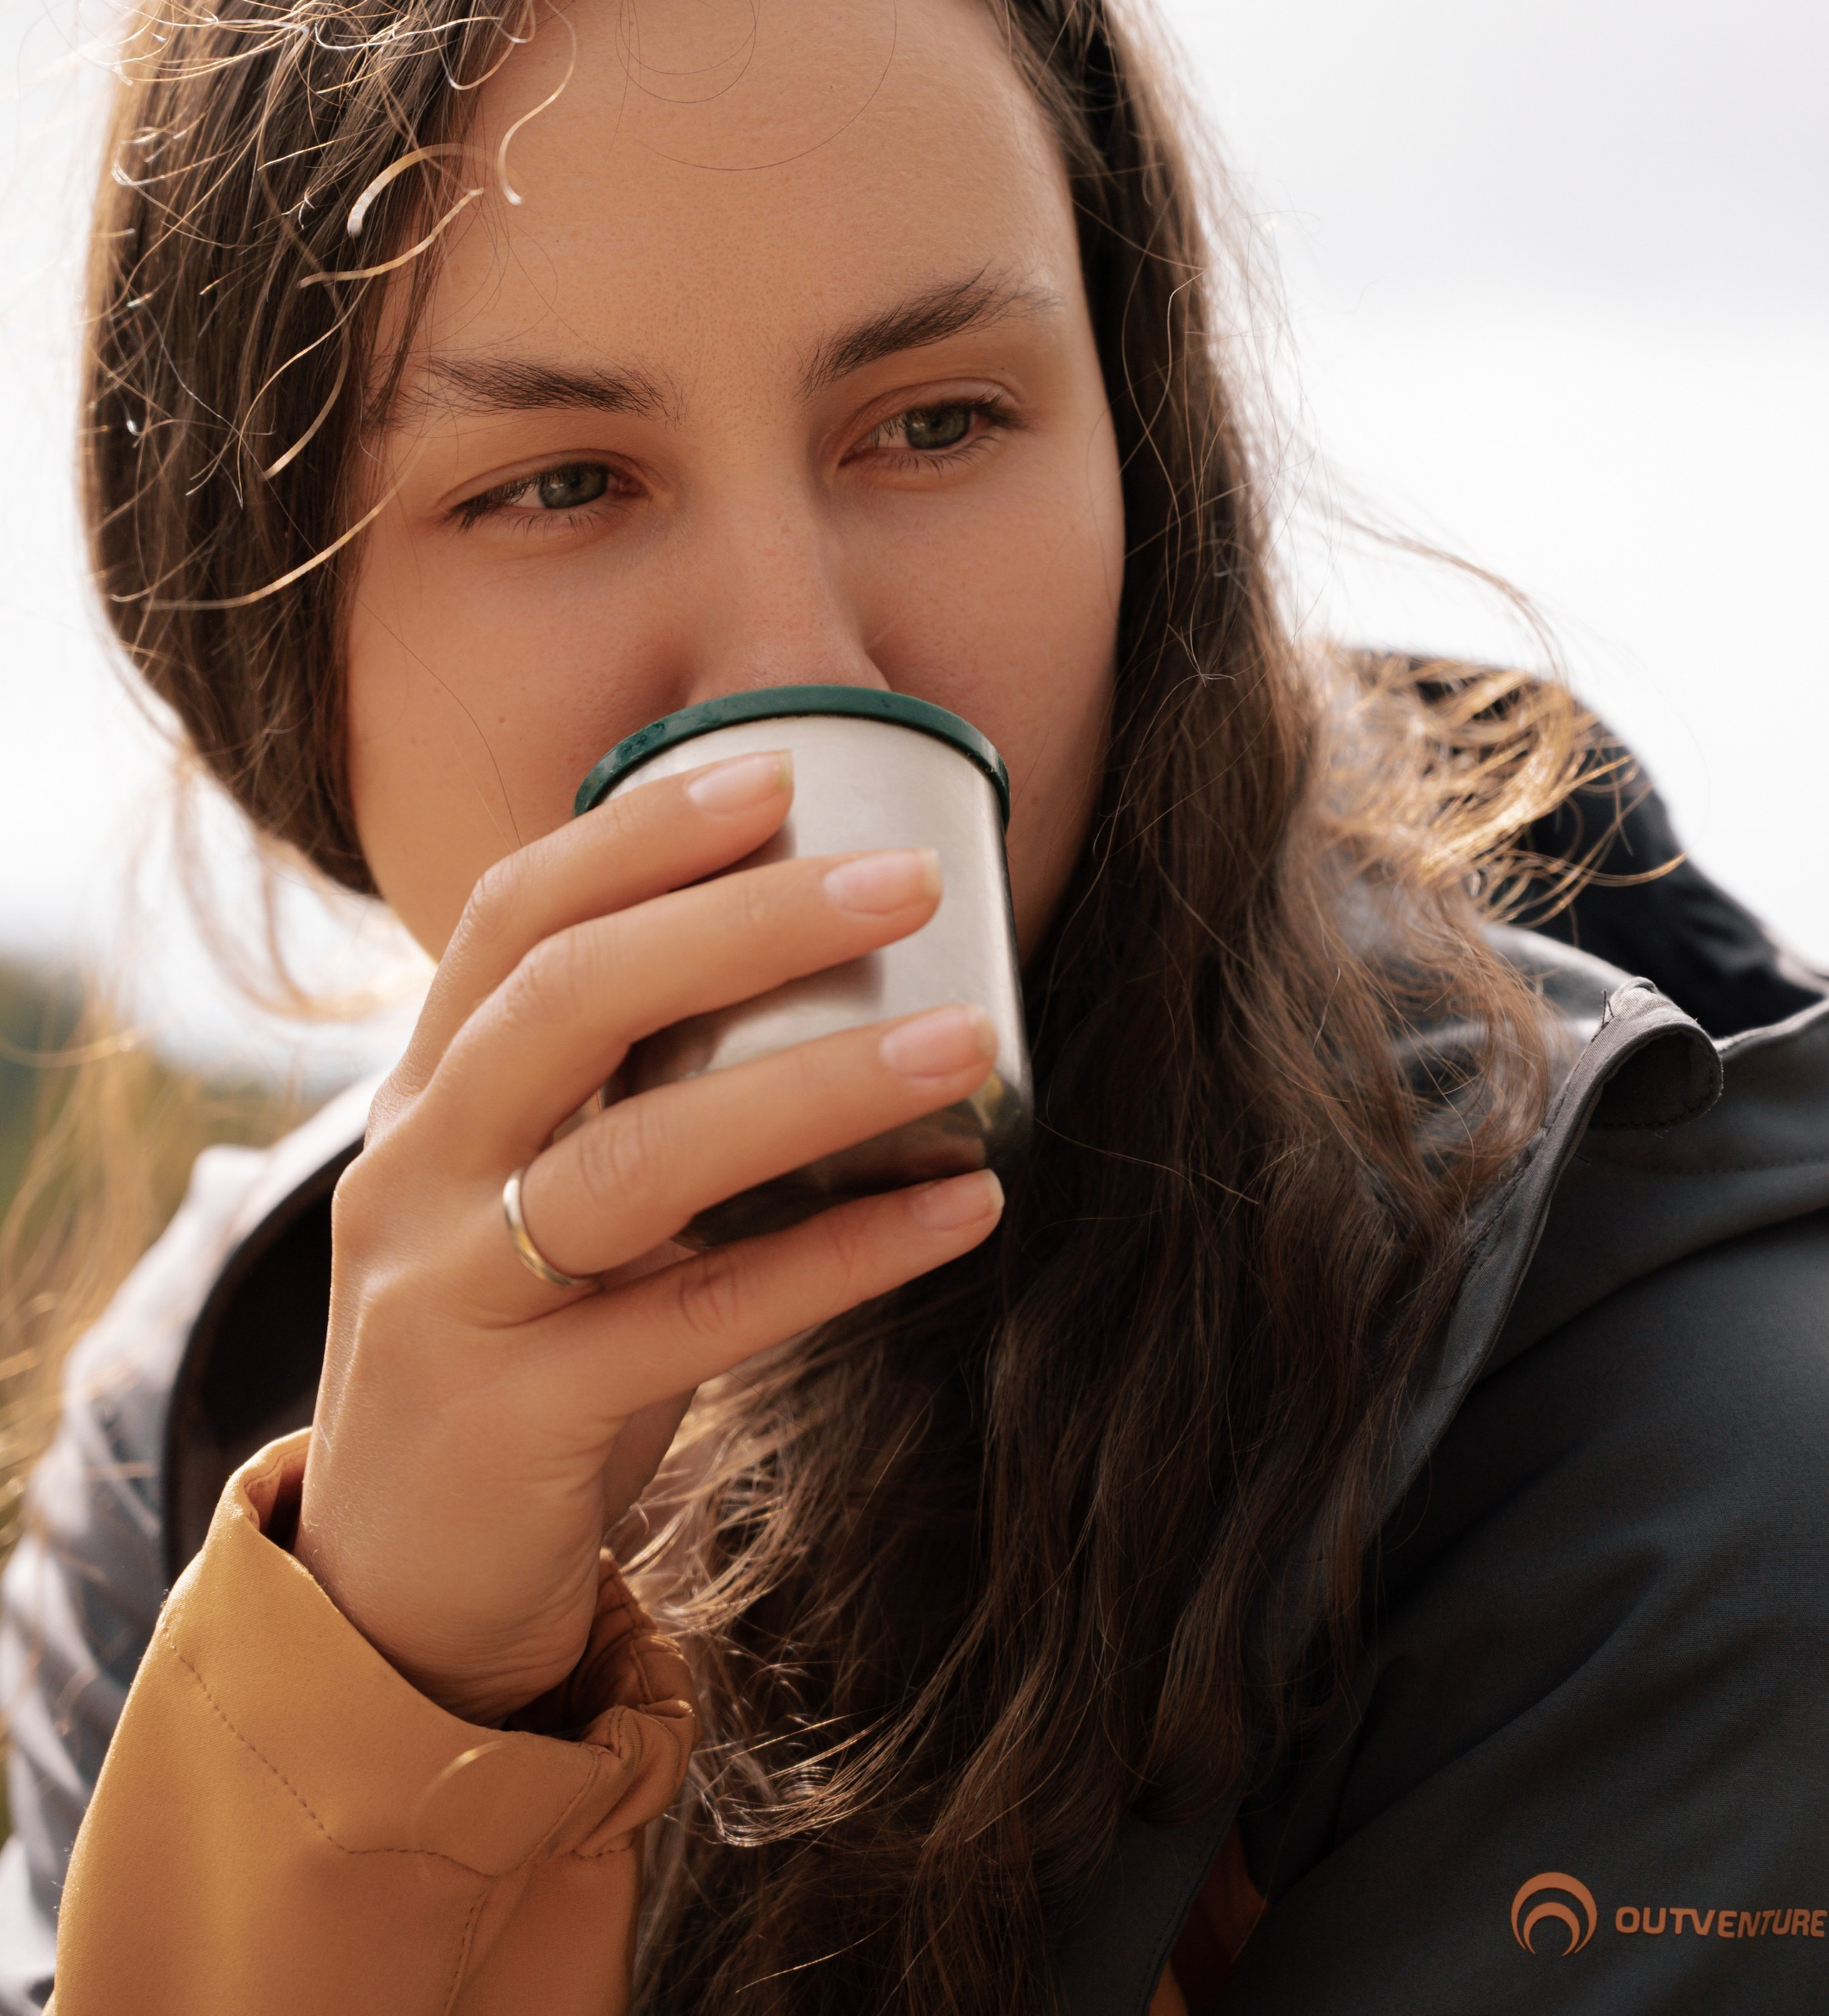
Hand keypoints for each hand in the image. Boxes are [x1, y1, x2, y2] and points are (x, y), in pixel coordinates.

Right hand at [293, 748, 1004, 1724]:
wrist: (391, 1587)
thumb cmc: (510, 1355)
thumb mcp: (528, 1199)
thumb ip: (621, 1097)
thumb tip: (819, 972)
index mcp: (424, 1097)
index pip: (510, 919)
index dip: (639, 836)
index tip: (776, 774)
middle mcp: (412, 1174)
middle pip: (570, 1002)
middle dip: (745, 921)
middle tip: (907, 878)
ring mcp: (444, 1297)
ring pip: (638, 1158)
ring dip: (819, 1085)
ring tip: (968, 1039)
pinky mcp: (509, 1421)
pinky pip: (698, 1319)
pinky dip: (841, 1257)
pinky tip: (961, 1209)